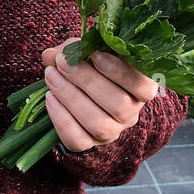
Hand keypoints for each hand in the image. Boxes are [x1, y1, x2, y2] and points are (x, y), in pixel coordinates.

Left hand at [40, 39, 158, 154]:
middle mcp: (131, 113)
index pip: (143, 86)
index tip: (95, 54)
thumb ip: (75, 49)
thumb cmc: (89, 66)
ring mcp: (113, 131)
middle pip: (118, 104)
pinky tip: (50, 97)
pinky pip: (78, 139)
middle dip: (87, 80)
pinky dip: (61, 118)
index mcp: (141, 88)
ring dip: (71, 97)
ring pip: (98, 124)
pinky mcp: (90, 143)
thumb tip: (53, 55)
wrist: (77, 91)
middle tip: (63, 62)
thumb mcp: (87, 51)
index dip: (120, 72)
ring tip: (51, 76)